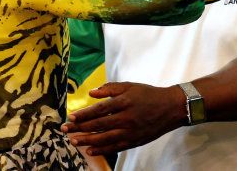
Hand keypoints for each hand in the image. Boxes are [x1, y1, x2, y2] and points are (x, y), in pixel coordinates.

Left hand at [61, 82, 184, 155]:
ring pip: (105, 138)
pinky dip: (102, 150)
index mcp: (124, 101)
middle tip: (65, 130)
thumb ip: (110, 88)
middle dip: (80, 128)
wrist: (171, 108)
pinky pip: (115, 147)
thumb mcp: (130, 86)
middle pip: (99, 125)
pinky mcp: (135, 141)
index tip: (71, 117)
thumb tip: (91, 93)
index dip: (84, 114)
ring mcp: (131, 131)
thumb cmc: (149, 94)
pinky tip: (90, 151)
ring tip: (73, 142)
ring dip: (87, 141)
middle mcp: (126, 118)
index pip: (99, 109)